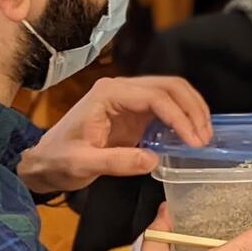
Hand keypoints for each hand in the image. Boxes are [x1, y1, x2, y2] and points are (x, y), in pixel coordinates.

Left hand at [19, 76, 212, 193]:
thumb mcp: (83, 164)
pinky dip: (185, 117)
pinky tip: (193, 135)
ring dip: (193, 111)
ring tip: (204, 136)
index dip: (179, 117)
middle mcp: (123, 89)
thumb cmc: (59, 160)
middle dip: (193, 110)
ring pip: (174, 92)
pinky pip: (169, 106)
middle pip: (171, 86)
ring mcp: (131, 98)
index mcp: (109, 94)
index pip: (155, 97)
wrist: (46, 161)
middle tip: (205, 138)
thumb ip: (117, 161)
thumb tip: (154, 160)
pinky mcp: (137, 111)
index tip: (194, 140)